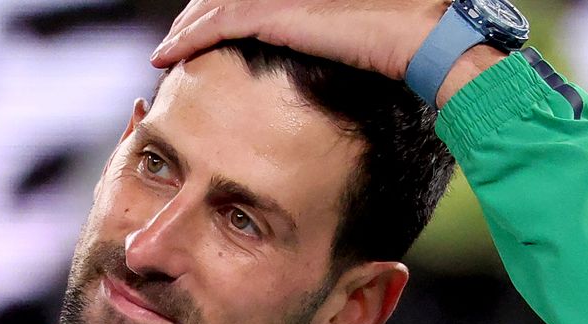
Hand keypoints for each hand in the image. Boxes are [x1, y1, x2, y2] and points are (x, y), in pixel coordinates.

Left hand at [151, 0, 449, 80]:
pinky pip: (218, 24)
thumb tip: (318, 51)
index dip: (217, 10)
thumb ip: (325, 33)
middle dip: (194, 15)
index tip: (201, 30)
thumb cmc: (400, 41)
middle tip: (177, 39)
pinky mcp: (277, 13)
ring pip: (213, 5)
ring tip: (167, 49)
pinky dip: (187, 39)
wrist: (420, 37)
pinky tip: (168, 54)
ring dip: (185, 28)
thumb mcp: (353, 33)